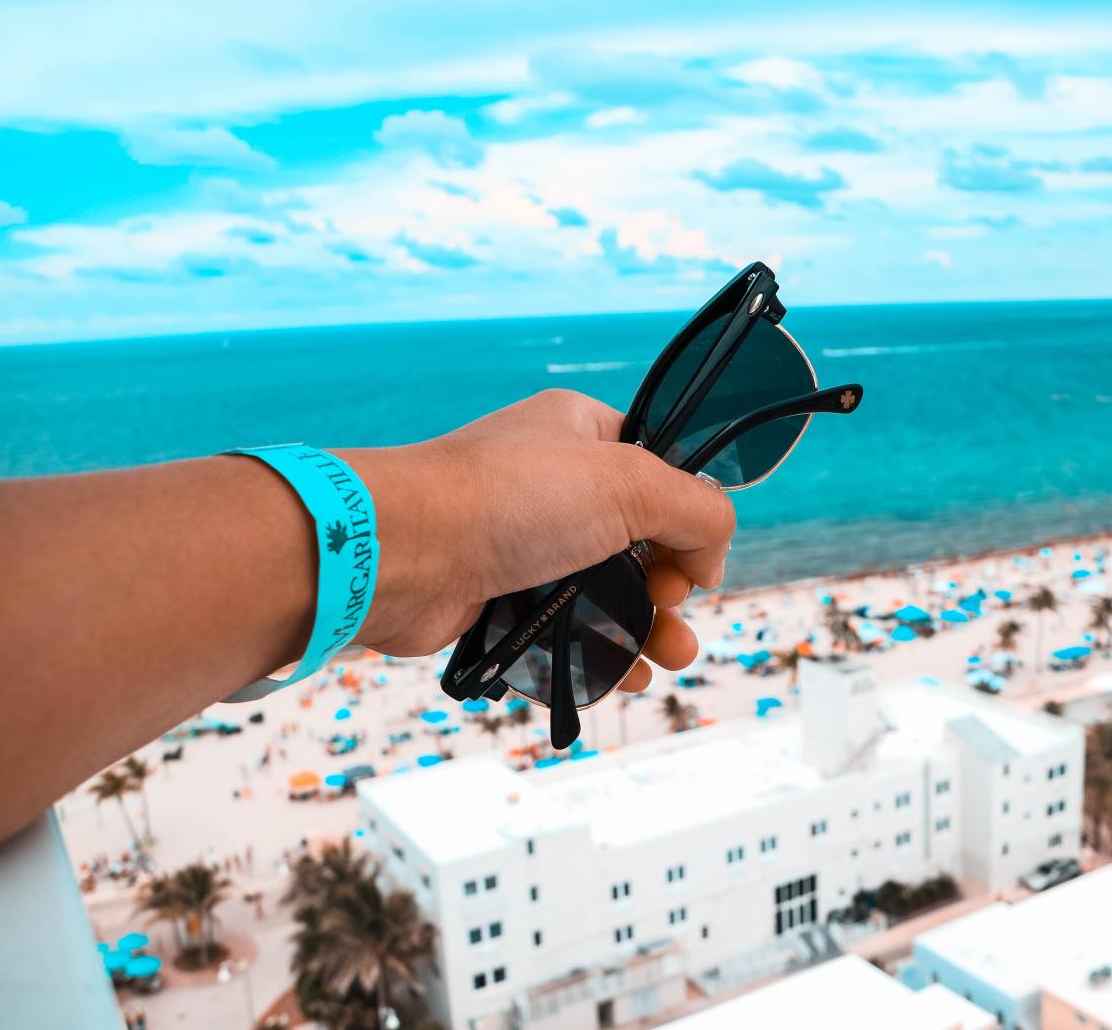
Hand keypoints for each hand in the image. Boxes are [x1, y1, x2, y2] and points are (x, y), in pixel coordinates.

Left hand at [347, 390, 735, 690]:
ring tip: (669, 660)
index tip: (696, 557)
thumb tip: (713, 555)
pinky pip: (563, 630)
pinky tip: (623, 679)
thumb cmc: (506, 499)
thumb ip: (697, 509)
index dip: (686, 515)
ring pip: (605, 592)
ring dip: (647, 630)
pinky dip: (596, 656)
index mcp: (581, 433)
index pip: (658, 467)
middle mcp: (552, 484)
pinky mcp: (499, 597)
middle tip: (676, 613)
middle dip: (672, 587)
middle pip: (639, 540)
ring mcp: (523, 543)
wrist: (398, 552)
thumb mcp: (629, 483)